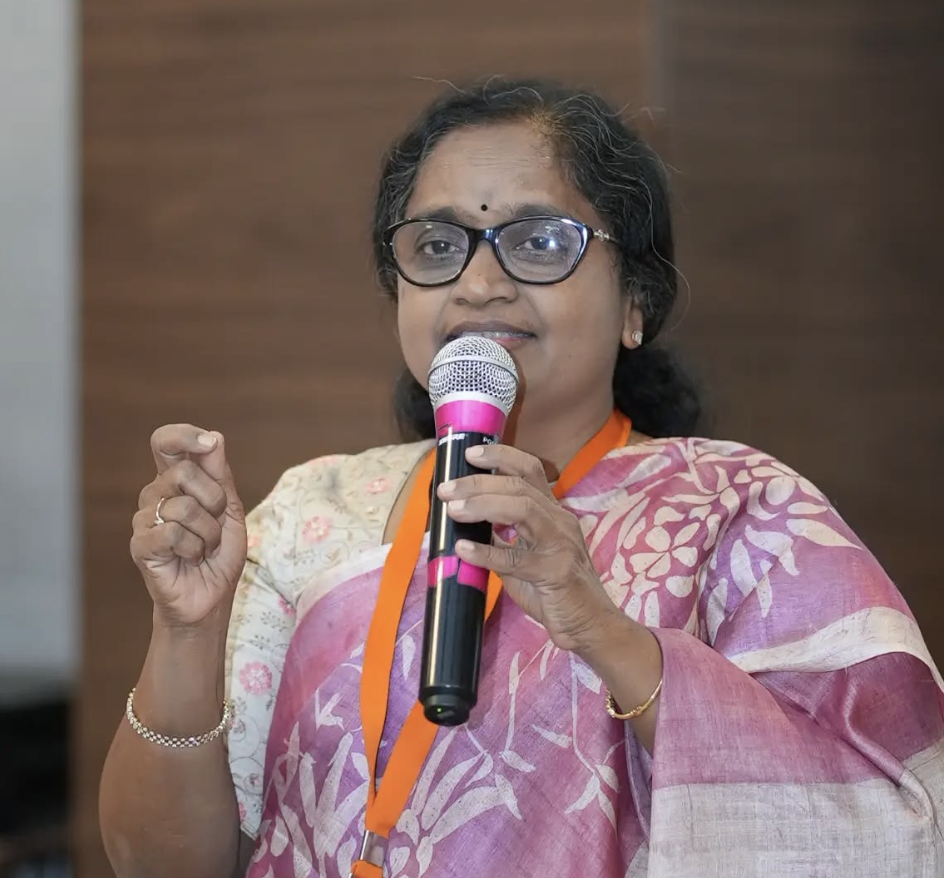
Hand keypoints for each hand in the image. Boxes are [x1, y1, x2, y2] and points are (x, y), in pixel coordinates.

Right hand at [130, 425, 247, 630]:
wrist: (210, 597)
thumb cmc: (219, 554)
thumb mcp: (231, 510)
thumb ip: (220, 475)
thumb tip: (214, 437)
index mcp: (175, 481)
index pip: (165, 442)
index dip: (184, 436)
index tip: (209, 443)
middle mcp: (155, 494)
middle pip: (183, 471)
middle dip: (214, 501)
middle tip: (215, 525)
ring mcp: (144, 519)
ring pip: (185, 507)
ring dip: (209, 533)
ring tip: (203, 548)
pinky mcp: (140, 545)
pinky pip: (174, 534)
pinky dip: (194, 549)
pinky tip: (188, 559)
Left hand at [438, 444, 620, 652]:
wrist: (588, 624)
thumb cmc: (554, 590)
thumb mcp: (524, 555)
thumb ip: (500, 537)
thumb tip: (463, 521)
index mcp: (553, 512)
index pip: (530, 470)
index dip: (500, 456)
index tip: (470, 453)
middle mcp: (559, 521)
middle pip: (518, 486)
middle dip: (479, 483)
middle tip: (446, 489)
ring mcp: (559, 545)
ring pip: (522, 510)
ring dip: (483, 505)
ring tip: (453, 510)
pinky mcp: (555, 573)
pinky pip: (516, 558)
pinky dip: (486, 552)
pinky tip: (463, 549)